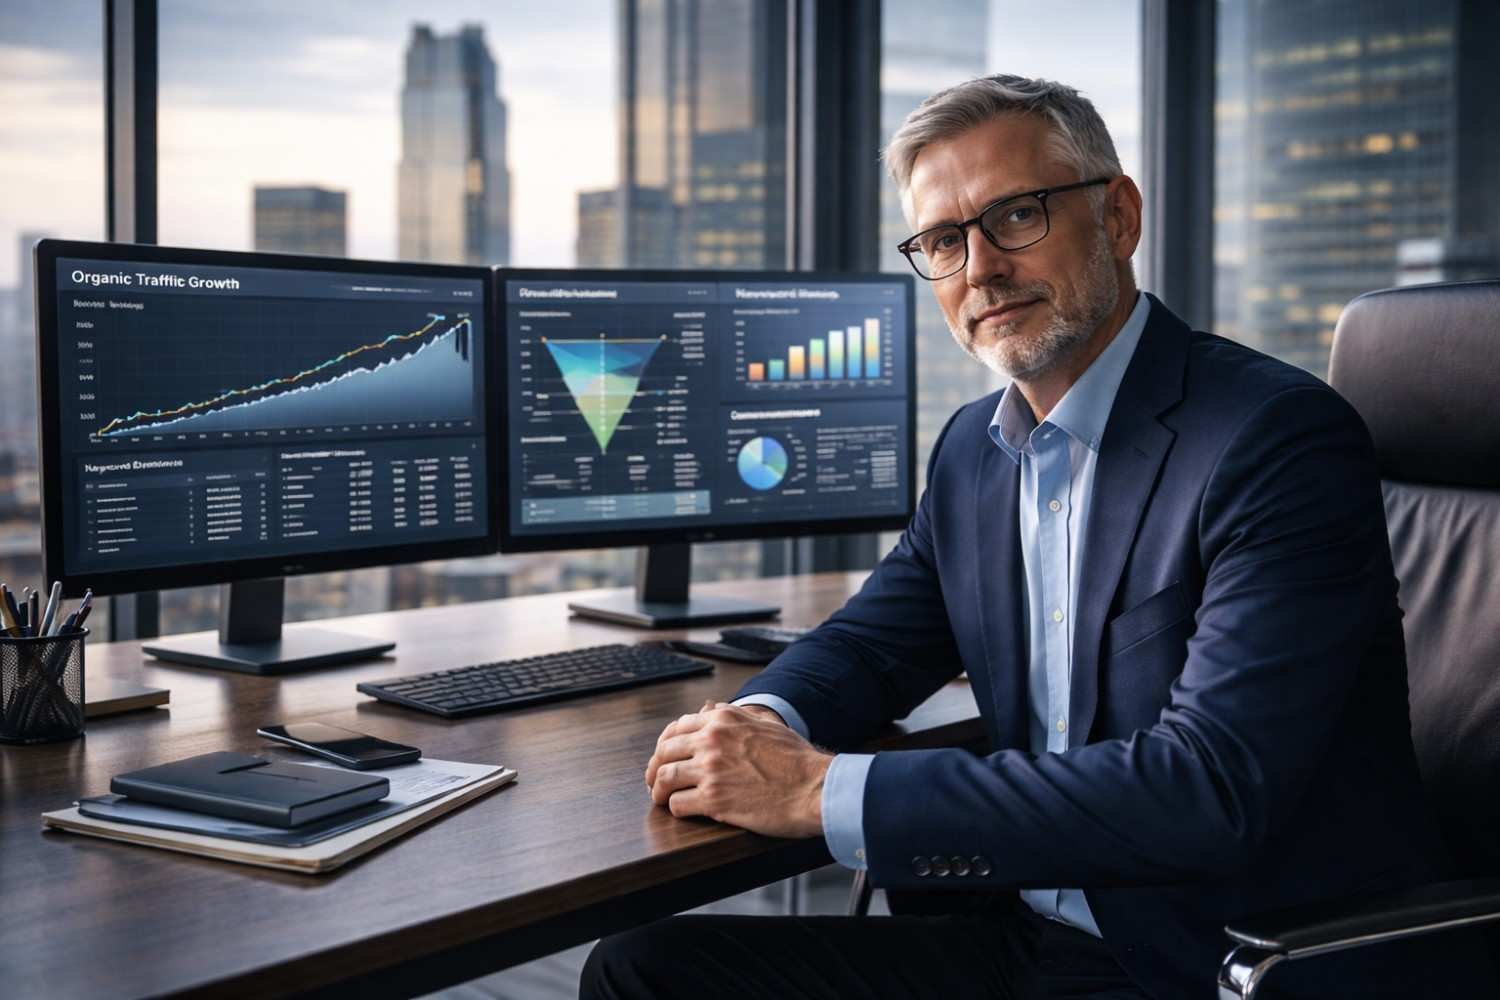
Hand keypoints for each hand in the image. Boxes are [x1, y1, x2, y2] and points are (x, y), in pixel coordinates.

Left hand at [644, 701, 831, 838]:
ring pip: (664, 778)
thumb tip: (710, 709)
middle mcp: (711, 740)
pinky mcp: (713, 799)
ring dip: (659, 791)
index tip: (663, 757)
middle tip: (655, 781)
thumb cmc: (796, 760)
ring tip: (661, 799)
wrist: (814, 788)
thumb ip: (734, 716)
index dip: (664, 745)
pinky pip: (677, 804)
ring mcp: (710, 770)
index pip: (676, 728)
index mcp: (722, 720)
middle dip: (655, 768)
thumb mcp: (764, 724)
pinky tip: (683, 811)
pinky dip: (676, 809)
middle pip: (664, 753)